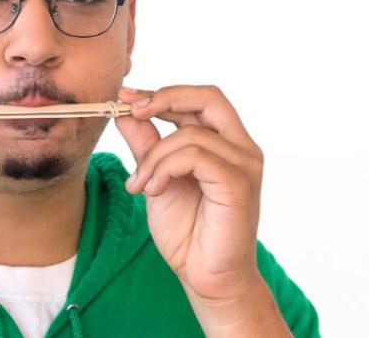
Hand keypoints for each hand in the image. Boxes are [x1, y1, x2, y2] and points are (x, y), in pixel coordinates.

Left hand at [114, 85, 264, 304]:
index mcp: (225, 143)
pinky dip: (164, 169)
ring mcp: (244, 165)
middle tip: (132, 111)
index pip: (198, 99)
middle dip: (164, 98)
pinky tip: (153, 190)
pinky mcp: (238, 185)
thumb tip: (124, 110)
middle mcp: (241, 148)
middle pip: (208, 97)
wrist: (205, 276)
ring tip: (138, 184)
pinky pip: (195, 157)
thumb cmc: (186, 230)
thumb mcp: (155, 177)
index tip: (124, 97)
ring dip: (153, 156)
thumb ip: (145, 143)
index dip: (161, 93)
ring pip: (190, 134)